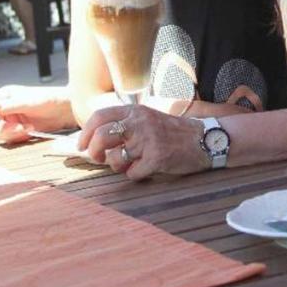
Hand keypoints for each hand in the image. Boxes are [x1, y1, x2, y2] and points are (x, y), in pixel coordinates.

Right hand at [0, 85, 73, 142]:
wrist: (66, 109)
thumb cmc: (50, 99)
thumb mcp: (29, 102)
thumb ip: (10, 105)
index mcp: (5, 95)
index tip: (2, 126)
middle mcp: (5, 107)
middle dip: (5, 130)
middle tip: (21, 129)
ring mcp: (11, 118)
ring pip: (0, 134)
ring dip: (13, 135)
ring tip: (29, 129)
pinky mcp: (17, 129)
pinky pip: (10, 139)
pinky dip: (18, 138)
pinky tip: (30, 132)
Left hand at [78, 104, 208, 178]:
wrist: (204, 139)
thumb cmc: (172, 132)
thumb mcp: (148, 118)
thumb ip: (125, 123)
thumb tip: (94, 138)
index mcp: (135, 111)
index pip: (100, 116)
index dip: (86, 133)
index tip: (81, 145)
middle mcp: (140, 123)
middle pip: (102, 136)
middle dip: (94, 152)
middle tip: (99, 158)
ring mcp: (149, 140)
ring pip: (115, 158)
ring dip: (117, 166)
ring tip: (129, 163)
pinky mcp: (157, 158)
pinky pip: (132, 173)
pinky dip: (135, 175)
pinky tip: (145, 169)